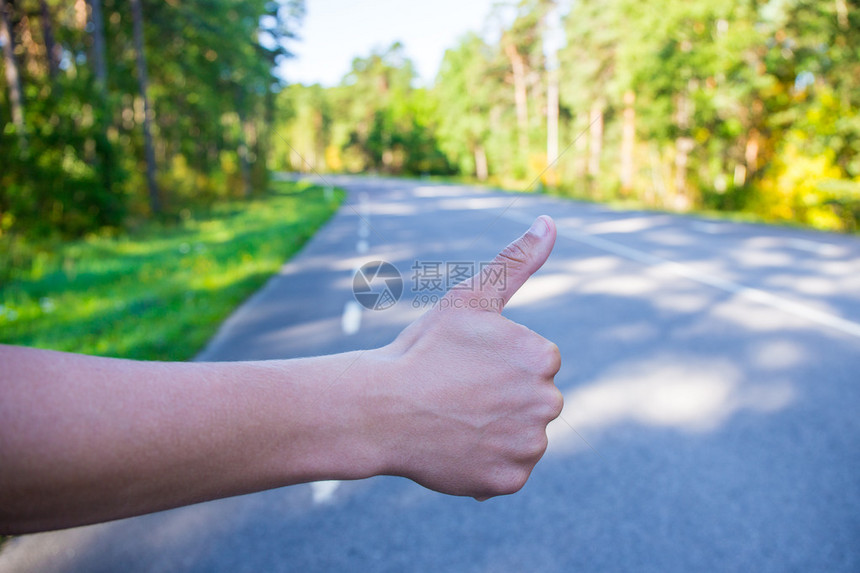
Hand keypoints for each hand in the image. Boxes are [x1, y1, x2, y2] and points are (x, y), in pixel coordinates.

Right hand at [374, 216, 562, 499]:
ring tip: (453, 422)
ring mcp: (529, 446)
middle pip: (528, 403)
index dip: (492, 367)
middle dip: (498, 401)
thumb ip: (516, 261)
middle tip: (455, 397)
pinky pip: (505, 471)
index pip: (530, 367)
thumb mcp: (470, 298)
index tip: (463, 368)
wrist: (380, 408)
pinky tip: (455, 449)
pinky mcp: (510, 480)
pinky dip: (484, 465)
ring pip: (518, 438)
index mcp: (542, 358)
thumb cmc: (423, 349)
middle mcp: (547, 402)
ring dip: (492, 433)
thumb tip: (548, 221)